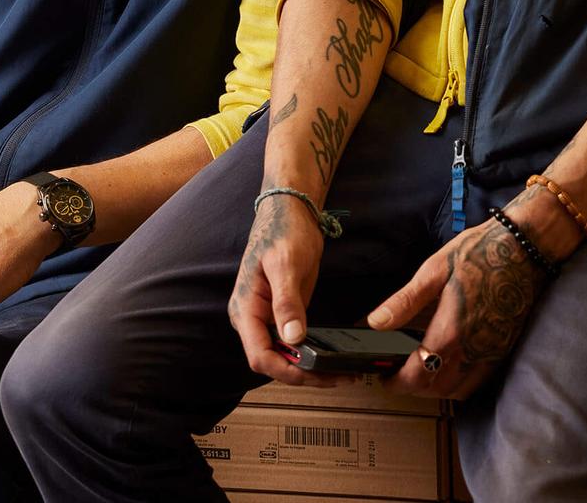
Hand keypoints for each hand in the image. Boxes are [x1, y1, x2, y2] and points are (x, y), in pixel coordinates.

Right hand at [227, 192, 328, 387]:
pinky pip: (293, 343)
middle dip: (303, 374)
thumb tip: (292, 338)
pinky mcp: (283, 313)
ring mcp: (267, 317)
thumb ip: (287, 302)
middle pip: (273, 362)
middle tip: (336, 377)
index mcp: (246, 308)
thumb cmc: (283, 229)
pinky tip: (332, 357)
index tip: (313, 373)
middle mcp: (253, 318)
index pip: (260, 356)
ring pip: (284, 356)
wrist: (290, 209)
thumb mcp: (286, 263)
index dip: (286, 370)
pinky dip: (311, 353)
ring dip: (309, 368)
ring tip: (340, 372)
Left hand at [368, 215, 544, 400]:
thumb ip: (405, 301)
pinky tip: (451, 366)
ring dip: (436, 389)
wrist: (524, 250)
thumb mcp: (434, 270)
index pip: (417, 376)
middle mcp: (472, 351)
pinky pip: (478, 382)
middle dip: (413, 388)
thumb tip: (376, 322)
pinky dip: (459, 384)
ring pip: (459, 391)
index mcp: (451, 331)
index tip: (384, 376)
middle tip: (398, 374)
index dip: (396, 382)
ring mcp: (491, 354)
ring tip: (421, 371)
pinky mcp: (504, 350)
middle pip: (436, 389)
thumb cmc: (479, 254)